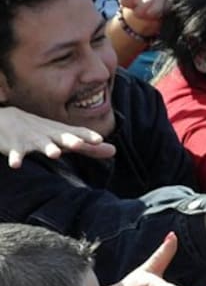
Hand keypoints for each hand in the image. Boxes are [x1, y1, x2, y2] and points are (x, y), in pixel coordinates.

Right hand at [0, 107, 114, 167]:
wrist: (5, 119)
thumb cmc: (42, 131)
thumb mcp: (65, 138)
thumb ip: (89, 147)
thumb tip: (114, 151)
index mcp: (61, 133)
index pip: (78, 134)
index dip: (87, 136)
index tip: (99, 140)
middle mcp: (49, 135)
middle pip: (61, 137)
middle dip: (70, 140)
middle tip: (79, 144)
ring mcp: (31, 139)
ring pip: (40, 144)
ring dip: (48, 148)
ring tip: (55, 153)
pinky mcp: (15, 147)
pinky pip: (16, 154)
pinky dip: (16, 158)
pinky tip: (16, 165)